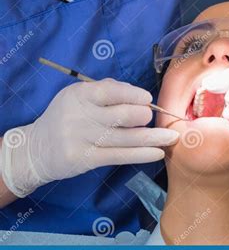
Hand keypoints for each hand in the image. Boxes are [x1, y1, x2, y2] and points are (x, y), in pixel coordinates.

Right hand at [1, 78, 178, 197]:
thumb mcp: (78, 97)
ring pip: (127, 138)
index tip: (148, 99)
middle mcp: (80, 116)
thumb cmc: (66, 118)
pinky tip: (158, 153)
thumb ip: (106, 90)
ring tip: (172, 137)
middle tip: (150, 119)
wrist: (35, 149)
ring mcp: (83, 139)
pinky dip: (142, 154)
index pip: (111, 92)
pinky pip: (121, 156)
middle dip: (144, 117)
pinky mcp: (86, 159)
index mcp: (80, 95)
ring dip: (154, 138)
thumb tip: (138, 94)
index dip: (134, 95)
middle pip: (123, 116)